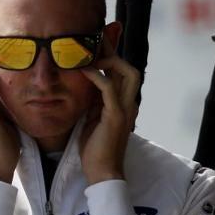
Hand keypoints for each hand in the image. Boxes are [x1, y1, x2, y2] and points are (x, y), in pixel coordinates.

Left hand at [79, 50, 139, 184]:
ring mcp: (125, 109)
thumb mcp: (92, 119)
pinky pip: (110, 90)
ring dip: (110, 61)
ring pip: (128, 74)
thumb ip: (93, 103)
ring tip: (90, 54)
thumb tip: (84, 87)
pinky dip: (98, 77)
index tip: (98, 43)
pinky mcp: (116, 116)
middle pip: (129, 69)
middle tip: (95, 42)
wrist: (102, 172)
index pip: (123, 74)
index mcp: (123, 104)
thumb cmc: (95, 149)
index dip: (113, 57)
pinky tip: (85, 70)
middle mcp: (129, 104)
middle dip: (114, 52)